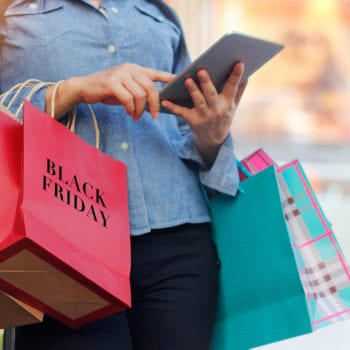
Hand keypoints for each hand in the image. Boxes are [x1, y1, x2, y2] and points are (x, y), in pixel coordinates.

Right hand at [46, 63, 174, 119]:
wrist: (85, 88)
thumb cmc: (108, 91)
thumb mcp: (126, 89)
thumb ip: (139, 92)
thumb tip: (156, 103)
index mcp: (135, 69)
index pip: (155, 73)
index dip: (168, 78)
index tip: (179, 82)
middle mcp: (129, 69)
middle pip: (151, 88)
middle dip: (155, 104)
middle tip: (155, 116)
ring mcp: (120, 74)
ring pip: (140, 95)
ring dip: (140, 110)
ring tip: (136, 116)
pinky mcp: (112, 83)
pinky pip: (128, 99)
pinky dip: (131, 109)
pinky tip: (129, 113)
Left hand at [161, 62, 246, 165]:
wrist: (215, 138)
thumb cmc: (223, 116)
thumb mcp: (233, 105)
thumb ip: (238, 90)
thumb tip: (247, 74)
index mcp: (227, 103)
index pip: (233, 87)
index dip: (236, 75)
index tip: (239, 63)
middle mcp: (216, 110)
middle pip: (211, 94)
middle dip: (206, 83)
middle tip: (201, 70)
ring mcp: (204, 116)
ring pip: (198, 102)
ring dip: (192, 91)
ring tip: (187, 80)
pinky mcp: (193, 121)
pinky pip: (182, 113)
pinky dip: (173, 107)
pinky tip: (165, 101)